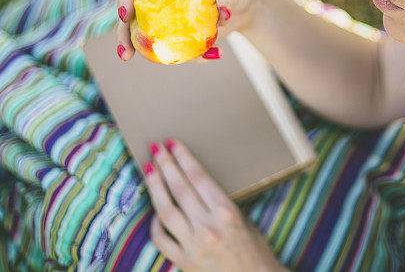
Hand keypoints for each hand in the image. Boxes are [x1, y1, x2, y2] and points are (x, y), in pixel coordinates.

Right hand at [115, 0, 267, 62]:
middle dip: (125, 35)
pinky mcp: (183, 32)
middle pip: (133, 15)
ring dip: (149, 52)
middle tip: (126, 55)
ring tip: (165, 62)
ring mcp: (171, 15)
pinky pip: (177, 47)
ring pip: (150, 34)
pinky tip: (216, 54)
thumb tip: (222, 13)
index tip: (124, 16)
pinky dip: (192, 55)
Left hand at [143, 138, 286, 271]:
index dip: (183, 158)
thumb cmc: (256, 252)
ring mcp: (193, 245)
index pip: (199, 177)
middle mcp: (208, 226)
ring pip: (166, 210)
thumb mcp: (245, 221)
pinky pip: (161, 239)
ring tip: (148, 169)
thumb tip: (200, 188)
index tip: (173, 144)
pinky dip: (156, 223)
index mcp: (226, 212)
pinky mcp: (184, 262)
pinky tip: (156, 212)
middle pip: (180, 188)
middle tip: (155, 148)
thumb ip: (221, 205)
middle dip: (165, 165)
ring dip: (154, 187)